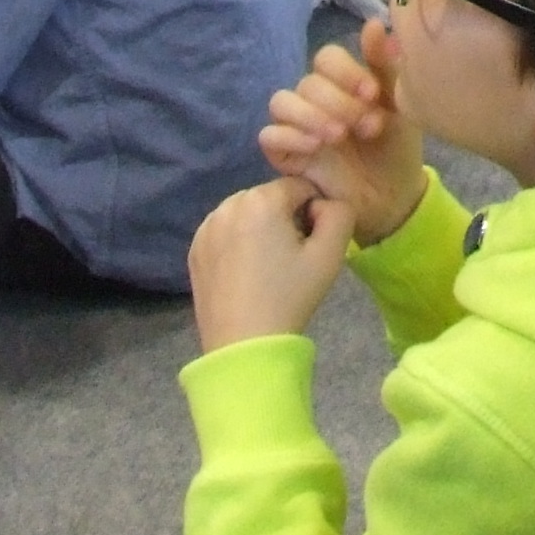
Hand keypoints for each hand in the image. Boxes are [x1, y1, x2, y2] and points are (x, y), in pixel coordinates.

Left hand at [188, 176, 354, 351]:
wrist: (244, 347)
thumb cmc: (290, 297)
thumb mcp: (331, 254)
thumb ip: (339, 212)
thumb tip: (321, 205)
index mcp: (262, 199)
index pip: (300, 187)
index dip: (314, 214)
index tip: (310, 247)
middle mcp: (229, 204)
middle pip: (271, 198)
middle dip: (285, 219)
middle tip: (290, 260)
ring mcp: (207, 228)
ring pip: (247, 214)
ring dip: (260, 230)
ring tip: (267, 269)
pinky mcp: (194, 250)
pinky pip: (226, 232)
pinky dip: (238, 243)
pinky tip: (245, 275)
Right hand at [257, 15, 429, 242]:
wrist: (393, 197)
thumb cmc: (396, 147)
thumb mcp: (398, 105)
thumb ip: (385, 66)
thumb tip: (375, 22)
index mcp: (341, 82)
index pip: (326, 57)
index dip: (346, 71)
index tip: (372, 93)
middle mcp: (315, 100)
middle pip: (308, 82)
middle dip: (338, 102)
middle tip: (368, 125)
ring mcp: (296, 126)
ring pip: (281, 102)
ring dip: (310, 115)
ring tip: (339, 136)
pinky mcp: (284, 155)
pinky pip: (268, 136)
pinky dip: (289, 136)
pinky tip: (316, 147)